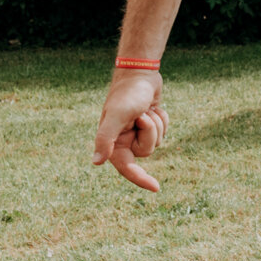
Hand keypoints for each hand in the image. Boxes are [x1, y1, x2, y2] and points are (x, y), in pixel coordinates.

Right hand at [92, 70, 168, 191]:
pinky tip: (153, 107)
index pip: (127, 168)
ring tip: (146, 109)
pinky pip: (164, 130)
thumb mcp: (117, 115)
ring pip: (157, 141)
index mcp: (112, 142)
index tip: (157, 188)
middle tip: (142, 115)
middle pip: (147, 151)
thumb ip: (105, 139)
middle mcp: (123, 140)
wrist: (140, 72)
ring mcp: (137, 132)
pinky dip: (162, 118)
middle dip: (150, 133)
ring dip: (157, 124)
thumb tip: (96, 162)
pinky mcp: (149, 124)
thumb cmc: (127, 93)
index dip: (141, 179)